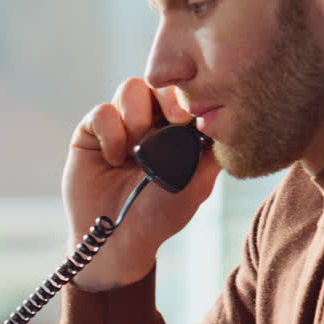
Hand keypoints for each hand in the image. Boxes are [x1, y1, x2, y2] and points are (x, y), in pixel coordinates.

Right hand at [62, 78, 221, 289]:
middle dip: (168, 97)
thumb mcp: (197, 185)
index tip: (193, 114)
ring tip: (137, 150)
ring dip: (137, 115)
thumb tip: (230, 123)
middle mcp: (150, 121)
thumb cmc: (159, 215)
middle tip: (174, 118)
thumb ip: (213, 153)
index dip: (192, 95)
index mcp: (178, 130)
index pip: (187, 95)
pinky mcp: (93, 131)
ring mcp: (121, 123)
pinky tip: (114, 159)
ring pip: (131, 88)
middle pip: (160, 83)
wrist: (115, 239)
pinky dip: (111, 132)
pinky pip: (102, 111)